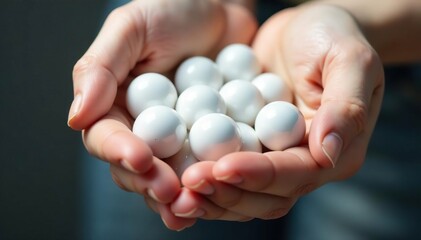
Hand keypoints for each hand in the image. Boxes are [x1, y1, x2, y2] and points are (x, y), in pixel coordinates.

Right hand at [67, 0, 256, 230]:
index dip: (120, 151)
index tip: (139, 158)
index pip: (107, 136)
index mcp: (116, 104)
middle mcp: (143, 128)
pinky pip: (207, 167)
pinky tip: (220, 196)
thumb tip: (76, 117)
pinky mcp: (209, 141)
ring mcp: (177, 139)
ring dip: (178, 196)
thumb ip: (100, 67)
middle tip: (169, 192)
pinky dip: (211, 185)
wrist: (222, 8)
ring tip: (189, 208)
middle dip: (150, 183)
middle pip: (137, 167)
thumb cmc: (173, 9)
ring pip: (169, 177)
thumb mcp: (132, 26)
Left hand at [171, 3, 383, 221]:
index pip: (294, 175)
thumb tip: (326, 153)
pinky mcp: (250, 146)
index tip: (222, 167)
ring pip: (243, 194)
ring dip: (211, 195)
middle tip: (189, 183)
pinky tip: (176, 173)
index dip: (258, 175)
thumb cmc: (333, 36)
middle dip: (227, 192)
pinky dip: (204, 178)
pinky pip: (226, 171)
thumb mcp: (350, 60)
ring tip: (177, 188)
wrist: (305, 28)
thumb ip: (346, 107)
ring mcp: (274, 158)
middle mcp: (303, 164)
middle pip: (266, 196)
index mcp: (334, 153)